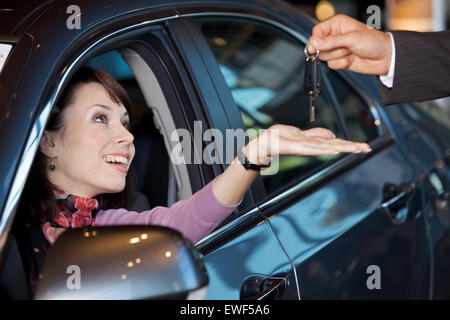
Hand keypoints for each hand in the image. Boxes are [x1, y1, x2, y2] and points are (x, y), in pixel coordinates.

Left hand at [243, 124, 370, 163]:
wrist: (265, 143)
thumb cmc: (280, 138)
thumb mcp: (301, 133)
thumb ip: (316, 134)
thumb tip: (332, 135)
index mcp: (313, 143)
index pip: (334, 143)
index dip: (349, 144)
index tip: (363, 146)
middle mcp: (311, 147)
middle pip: (335, 146)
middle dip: (351, 147)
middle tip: (366, 149)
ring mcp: (305, 148)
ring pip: (327, 147)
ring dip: (342, 148)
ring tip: (356, 149)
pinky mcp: (297, 147)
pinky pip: (313, 147)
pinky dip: (324, 148)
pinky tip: (334, 149)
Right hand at [307, 14, 391, 74]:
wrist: (384, 57)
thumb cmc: (373, 42)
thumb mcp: (352, 38)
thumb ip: (331, 41)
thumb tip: (314, 43)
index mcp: (337, 24)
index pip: (317, 31)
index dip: (316, 40)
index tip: (315, 47)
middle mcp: (335, 36)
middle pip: (319, 46)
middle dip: (332, 49)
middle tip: (345, 46)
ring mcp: (336, 49)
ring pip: (325, 57)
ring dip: (339, 56)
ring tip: (351, 51)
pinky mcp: (339, 60)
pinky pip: (331, 65)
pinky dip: (342, 64)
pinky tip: (352, 58)